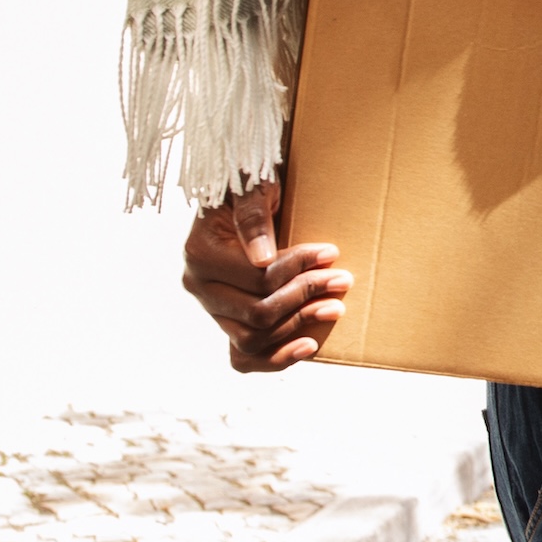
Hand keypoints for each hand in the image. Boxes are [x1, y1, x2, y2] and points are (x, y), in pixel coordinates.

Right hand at [178, 182, 349, 372]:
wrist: (241, 191)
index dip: (298, 268)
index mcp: (200, 254)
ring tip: (335, 306)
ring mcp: (211, 306)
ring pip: (252, 338)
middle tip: (342, 279)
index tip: (331, 252)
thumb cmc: (249, 184)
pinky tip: (309, 346)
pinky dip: (275, 357)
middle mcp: (199, 285)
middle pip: (257, 312)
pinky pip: (244, 356)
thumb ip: (253, 217)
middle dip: (305, 296)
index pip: (257, 279)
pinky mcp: (227, 319)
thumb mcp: (253, 188)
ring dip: (298, 325)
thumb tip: (261, 258)